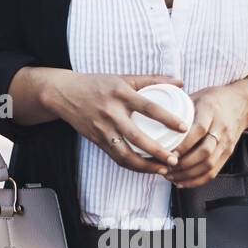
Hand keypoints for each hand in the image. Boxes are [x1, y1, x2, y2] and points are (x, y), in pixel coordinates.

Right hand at [40, 72, 189, 173]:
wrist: (64, 93)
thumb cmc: (96, 84)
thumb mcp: (123, 78)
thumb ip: (152, 79)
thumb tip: (180, 82)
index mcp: (121, 94)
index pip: (149, 108)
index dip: (168, 118)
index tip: (184, 128)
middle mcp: (112, 113)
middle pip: (137, 137)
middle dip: (158, 151)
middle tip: (175, 159)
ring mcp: (103, 129)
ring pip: (125, 154)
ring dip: (145, 166)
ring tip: (163, 170)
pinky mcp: (97, 140)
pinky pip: (116, 157)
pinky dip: (132, 166)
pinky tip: (145, 169)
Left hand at [166, 84, 247, 188]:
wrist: (242, 104)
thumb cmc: (213, 99)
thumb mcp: (196, 96)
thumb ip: (178, 107)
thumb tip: (152, 116)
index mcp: (210, 111)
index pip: (199, 130)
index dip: (184, 144)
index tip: (168, 152)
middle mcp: (220, 128)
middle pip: (205, 152)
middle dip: (183, 164)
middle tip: (164, 167)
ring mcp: (226, 143)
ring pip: (209, 164)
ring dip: (187, 174)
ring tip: (169, 176)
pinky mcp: (228, 153)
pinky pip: (214, 171)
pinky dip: (197, 180)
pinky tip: (182, 182)